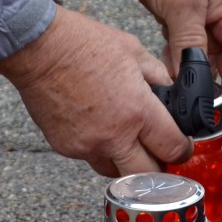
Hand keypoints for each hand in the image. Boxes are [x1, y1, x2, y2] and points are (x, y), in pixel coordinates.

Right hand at [0, 7, 191, 177]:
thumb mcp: (134, 51)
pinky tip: (95, 127)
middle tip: (157, 155)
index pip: (172, 149)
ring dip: (125, 163)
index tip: (179, 147)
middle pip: (146, 177)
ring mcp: (87, 145)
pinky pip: (90, 158)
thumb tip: (172, 93)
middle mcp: (114, 135)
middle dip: (157, 169)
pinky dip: (98, 149)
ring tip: (125, 142)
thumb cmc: (83, 44)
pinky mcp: (64, 147)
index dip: (181, 151)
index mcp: (138, 111)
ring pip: (116, 173)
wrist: (39, 48)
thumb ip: (158, 77)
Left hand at [120, 0, 221, 141]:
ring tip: (194, 125)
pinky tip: (174, 97)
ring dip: (202, 94)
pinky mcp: (189, 27)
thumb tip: (191, 83)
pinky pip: (191, 60)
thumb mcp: (181, 3)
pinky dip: (184, 77)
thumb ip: (189, 45)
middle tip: (213, 136)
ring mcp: (209, 26)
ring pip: (210, 69)